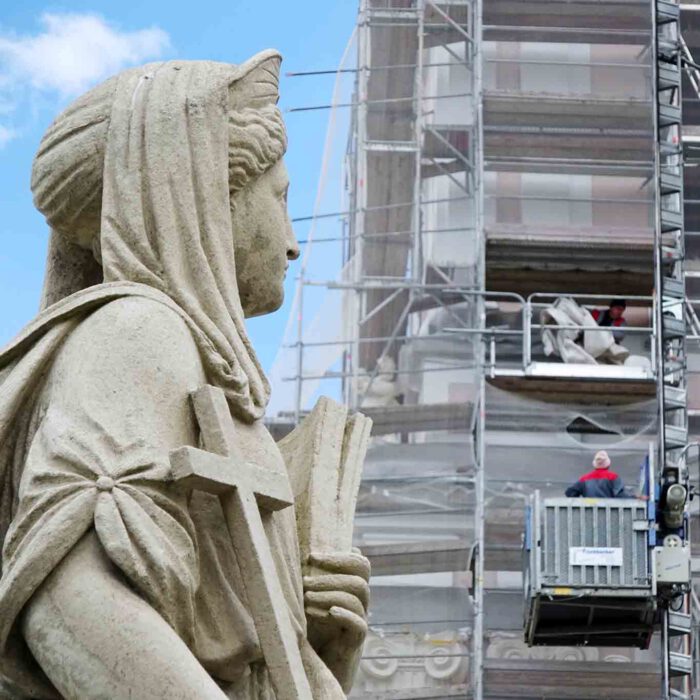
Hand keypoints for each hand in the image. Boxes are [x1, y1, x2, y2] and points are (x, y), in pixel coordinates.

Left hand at [303, 549, 369, 691]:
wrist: (313, 669)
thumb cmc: (309, 630)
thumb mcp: (308, 600)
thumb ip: (310, 580)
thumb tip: (292, 552)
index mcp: (351, 589)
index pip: (360, 564)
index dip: (339, 557)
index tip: (311, 557)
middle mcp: (360, 603)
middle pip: (359, 580)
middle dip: (330, 577)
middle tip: (304, 582)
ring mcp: (360, 622)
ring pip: (357, 598)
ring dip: (329, 594)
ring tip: (306, 598)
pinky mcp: (355, 643)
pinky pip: (359, 625)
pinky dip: (344, 615)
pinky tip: (328, 612)